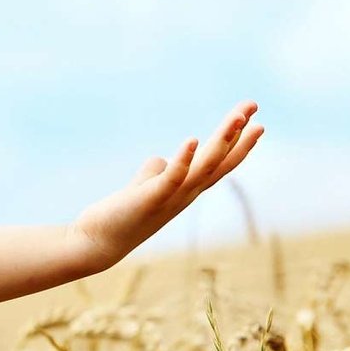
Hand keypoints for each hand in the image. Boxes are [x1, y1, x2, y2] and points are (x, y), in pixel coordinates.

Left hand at [72, 101, 263, 268]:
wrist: (96, 244)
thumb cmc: (120, 216)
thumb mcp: (142, 188)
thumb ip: (153, 173)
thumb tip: (160, 160)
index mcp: (184, 191)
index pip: (218, 165)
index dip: (237, 144)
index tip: (253, 119)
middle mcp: (184, 195)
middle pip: (219, 163)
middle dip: (239, 135)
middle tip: (253, 106)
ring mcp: (170, 199)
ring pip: (204, 168)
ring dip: (222, 141)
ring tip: (238, 117)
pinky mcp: (150, 200)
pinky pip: (171, 179)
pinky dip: (183, 160)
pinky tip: (191, 140)